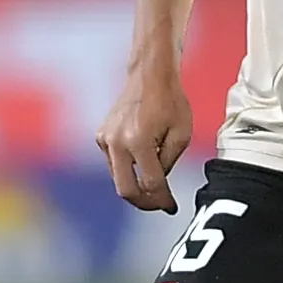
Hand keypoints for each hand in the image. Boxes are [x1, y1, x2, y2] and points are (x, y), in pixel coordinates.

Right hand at [97, 64, 196, 211]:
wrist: (150, 75)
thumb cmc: (170, 101)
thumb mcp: (181, 135)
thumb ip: (169, 164)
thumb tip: (158, 187)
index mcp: (139, 140)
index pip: (151, 184)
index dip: (163, 200)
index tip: (171, 207)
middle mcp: (117, 142)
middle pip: (126, 190)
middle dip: (144, 202)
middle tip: (159, 204)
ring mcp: (105, 139)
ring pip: (118, 178)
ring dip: (136, 185)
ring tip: (155, 182)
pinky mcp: (100, 137)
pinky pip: (114, 164)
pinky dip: (128, 170)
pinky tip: (143, 161)